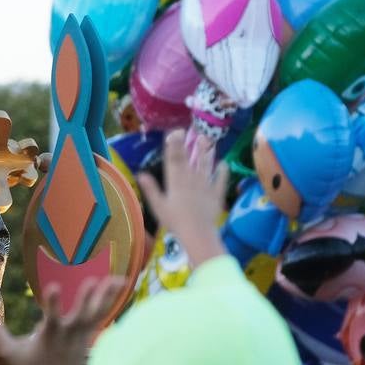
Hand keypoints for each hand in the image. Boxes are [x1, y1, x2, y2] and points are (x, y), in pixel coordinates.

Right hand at [0, 277, 124, 364]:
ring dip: (106, 296)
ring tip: (117, 278)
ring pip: (96, 313)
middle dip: (85, 300)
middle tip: (93, 281)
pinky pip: (102, 313)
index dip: (53, 303)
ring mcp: (82, 335)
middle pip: (80, 316)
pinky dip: (110, 298)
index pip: (51, 318)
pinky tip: (120, 282)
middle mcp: (68, 335)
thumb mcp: (8, 351)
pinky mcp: (89, 334)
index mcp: (48, 337)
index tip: (54, 286)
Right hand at [136, 130, 227, 269]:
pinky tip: (223, 164)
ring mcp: (205, 185)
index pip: (174, 158)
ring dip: (206, 152)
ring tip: (207, 140)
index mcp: (176, 181)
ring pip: (206, 165)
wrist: (198, 233)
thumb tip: (141, 173)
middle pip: (190, 158)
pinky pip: (220, 180)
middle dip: (189, 144)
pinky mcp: (216, 194)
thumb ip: (151, 189)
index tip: (174, 132)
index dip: (174, 144)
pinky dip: (222, 171)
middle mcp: (191, 179)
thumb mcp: (158, 206)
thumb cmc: (175, 221)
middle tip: (191, 131)